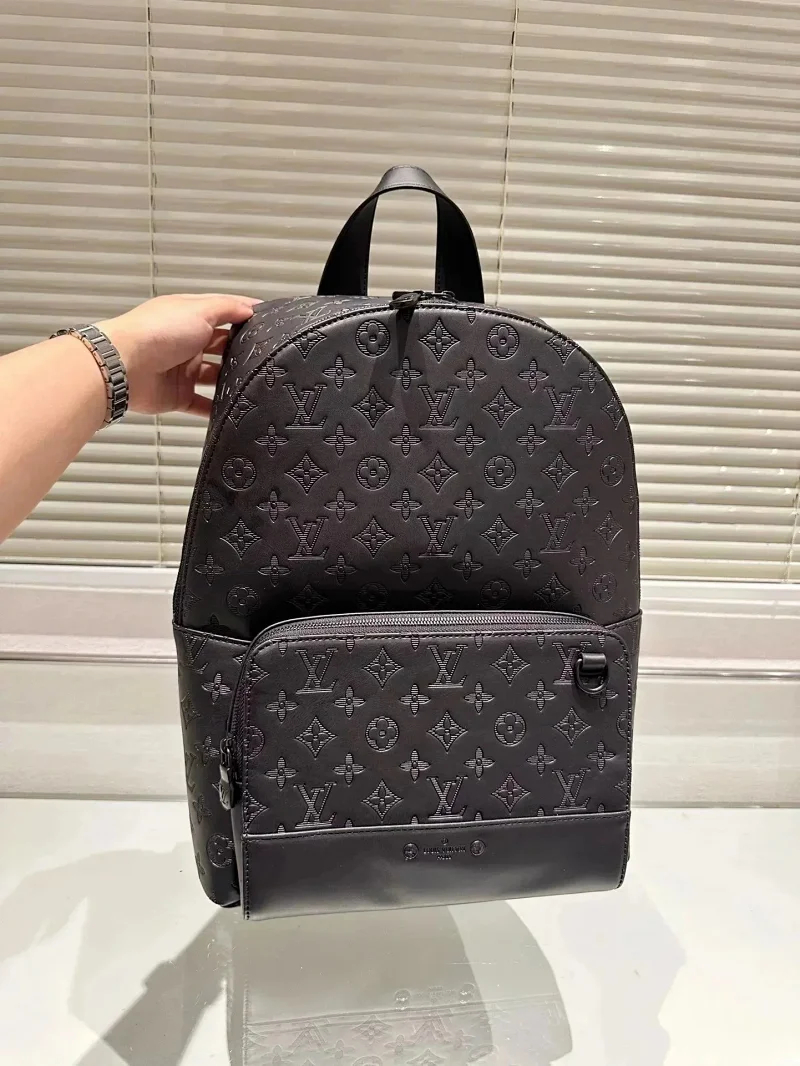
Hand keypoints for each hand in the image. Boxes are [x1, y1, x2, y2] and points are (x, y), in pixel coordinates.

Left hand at [97, 293, 260, 416]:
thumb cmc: (156, 332)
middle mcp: (186, 342)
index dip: (243, 315)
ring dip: (230, 380)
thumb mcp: (199, 309)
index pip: (222, 314)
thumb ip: (227, 308)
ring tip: (251, 382)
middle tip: (262, 356)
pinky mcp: (178, 395)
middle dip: (239, 351)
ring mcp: (182, 370)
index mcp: (189, 317)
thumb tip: (249, 308)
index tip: (267, 321)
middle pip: (220, 347)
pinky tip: (233, 409)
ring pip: (214, 377)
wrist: (124, 367)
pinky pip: (201, 405)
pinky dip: (216, 409)